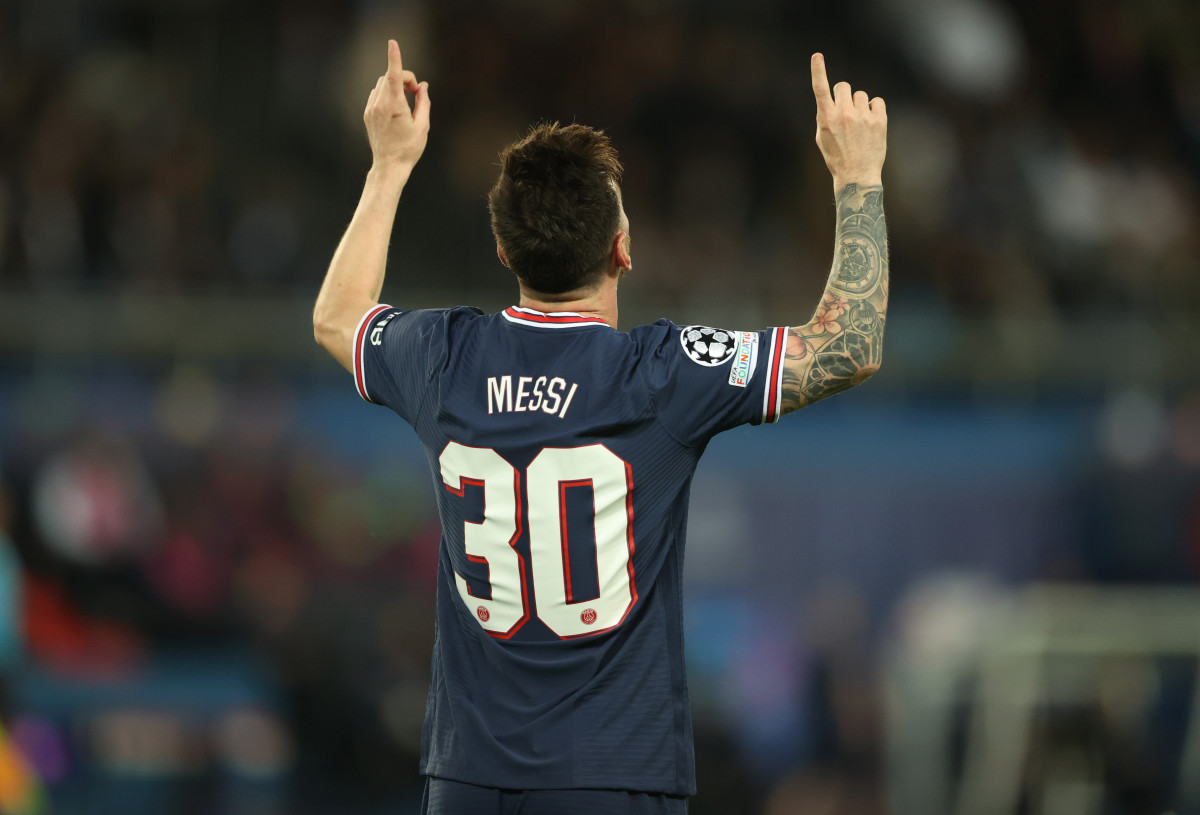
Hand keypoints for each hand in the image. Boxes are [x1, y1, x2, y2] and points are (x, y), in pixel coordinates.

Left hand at [364, 40, 430, 172]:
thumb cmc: (409, 148)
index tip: (393, 42)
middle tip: (417, 93)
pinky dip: (387, 93)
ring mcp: (371, 109)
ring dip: (395, 85)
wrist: (389, 166)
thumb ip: (424, 102)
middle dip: (404, 78)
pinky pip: (377, 94)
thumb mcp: (423, 126)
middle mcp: (379, 105)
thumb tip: (423, 86)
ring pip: (382, 84)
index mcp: (394, 107)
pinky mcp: (367, 114)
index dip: (394, 57)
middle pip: (390, 77)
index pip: (393, 75)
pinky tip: (396, 109)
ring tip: (407, 103)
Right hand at [810, 53, 885, 190]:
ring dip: (859, 105)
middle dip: (843, 95)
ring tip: (859, 124)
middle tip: (846, 111)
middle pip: (843, 86)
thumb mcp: (822, 138)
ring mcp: (862, 117)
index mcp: (826, 119)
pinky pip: (877, 101)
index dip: (818, 71)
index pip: (820, 89)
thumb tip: (831, 101)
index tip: (817, 56)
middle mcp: (844, 114)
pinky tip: (871, 123)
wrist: (857, 175)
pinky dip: (874, 109)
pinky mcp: (879, 120)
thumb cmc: (837, 157)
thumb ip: (825, 116)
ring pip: (861, 95)